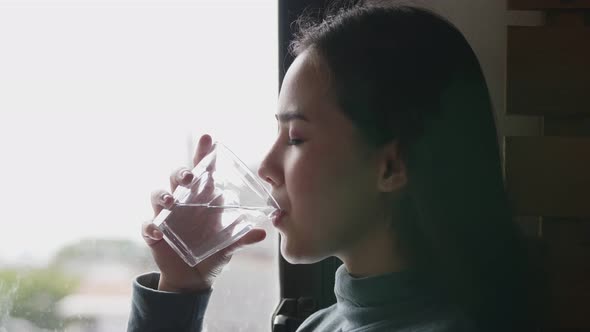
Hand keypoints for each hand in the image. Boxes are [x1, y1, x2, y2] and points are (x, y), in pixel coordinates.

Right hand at [142, 134, 266, 291]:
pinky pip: (148, 225)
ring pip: (158, 195)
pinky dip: (151, 227)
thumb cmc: (212, 251)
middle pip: (177, 177)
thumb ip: (242, 238)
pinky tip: (157, 232)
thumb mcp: (229, 244)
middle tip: (189, 177)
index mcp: (202, 198)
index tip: (208, 138)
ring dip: (162, 195)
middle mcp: (183, 202)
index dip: (203, 153)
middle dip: (181, 173)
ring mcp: (167, 216)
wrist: (194, 276)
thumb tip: (262, 233)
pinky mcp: (155, 233)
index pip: (202, 170)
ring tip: (170, 202)